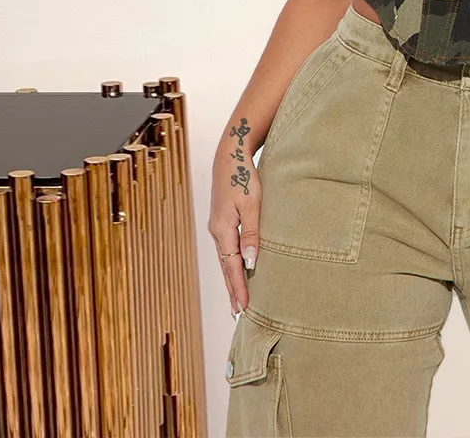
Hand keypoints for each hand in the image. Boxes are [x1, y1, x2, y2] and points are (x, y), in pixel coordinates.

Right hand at [207, 126, 261, 317]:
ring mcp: (218, 226)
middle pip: (225, 266)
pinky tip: (236, 268)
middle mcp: (217, 231)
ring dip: (231, 278)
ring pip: (225, 258)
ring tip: (237, 298)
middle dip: (232, 289)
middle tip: (238, 313)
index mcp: (223, 229)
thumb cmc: (244, 177)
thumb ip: (252, 233)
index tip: (243, 308)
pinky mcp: (222, 220)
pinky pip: (226, 248)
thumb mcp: (252, 204)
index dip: (238, 288)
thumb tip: (250, 262)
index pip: (231, 266)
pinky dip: (231, 262)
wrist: (230, 156)